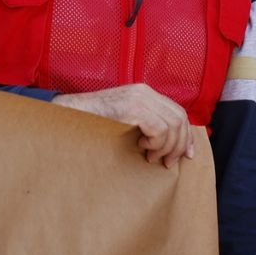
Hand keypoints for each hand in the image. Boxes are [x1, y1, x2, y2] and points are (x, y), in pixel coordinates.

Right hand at [53, 83, 193, 167]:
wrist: (69, 115)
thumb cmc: (93, 124)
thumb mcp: (125, 121)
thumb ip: (145, 125)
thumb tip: (168, 145)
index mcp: (145, 93)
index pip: (178, 112)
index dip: (186, 135)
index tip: (186, 155)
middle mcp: (145, 92)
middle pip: (180, 118)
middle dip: (179, 145)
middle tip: (167, 162)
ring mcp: (139, 98)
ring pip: (173, 125)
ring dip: (165, 148)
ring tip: (150, 157)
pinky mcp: (132, 107)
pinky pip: (159, 129)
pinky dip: (155, 144)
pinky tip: (140, 148)